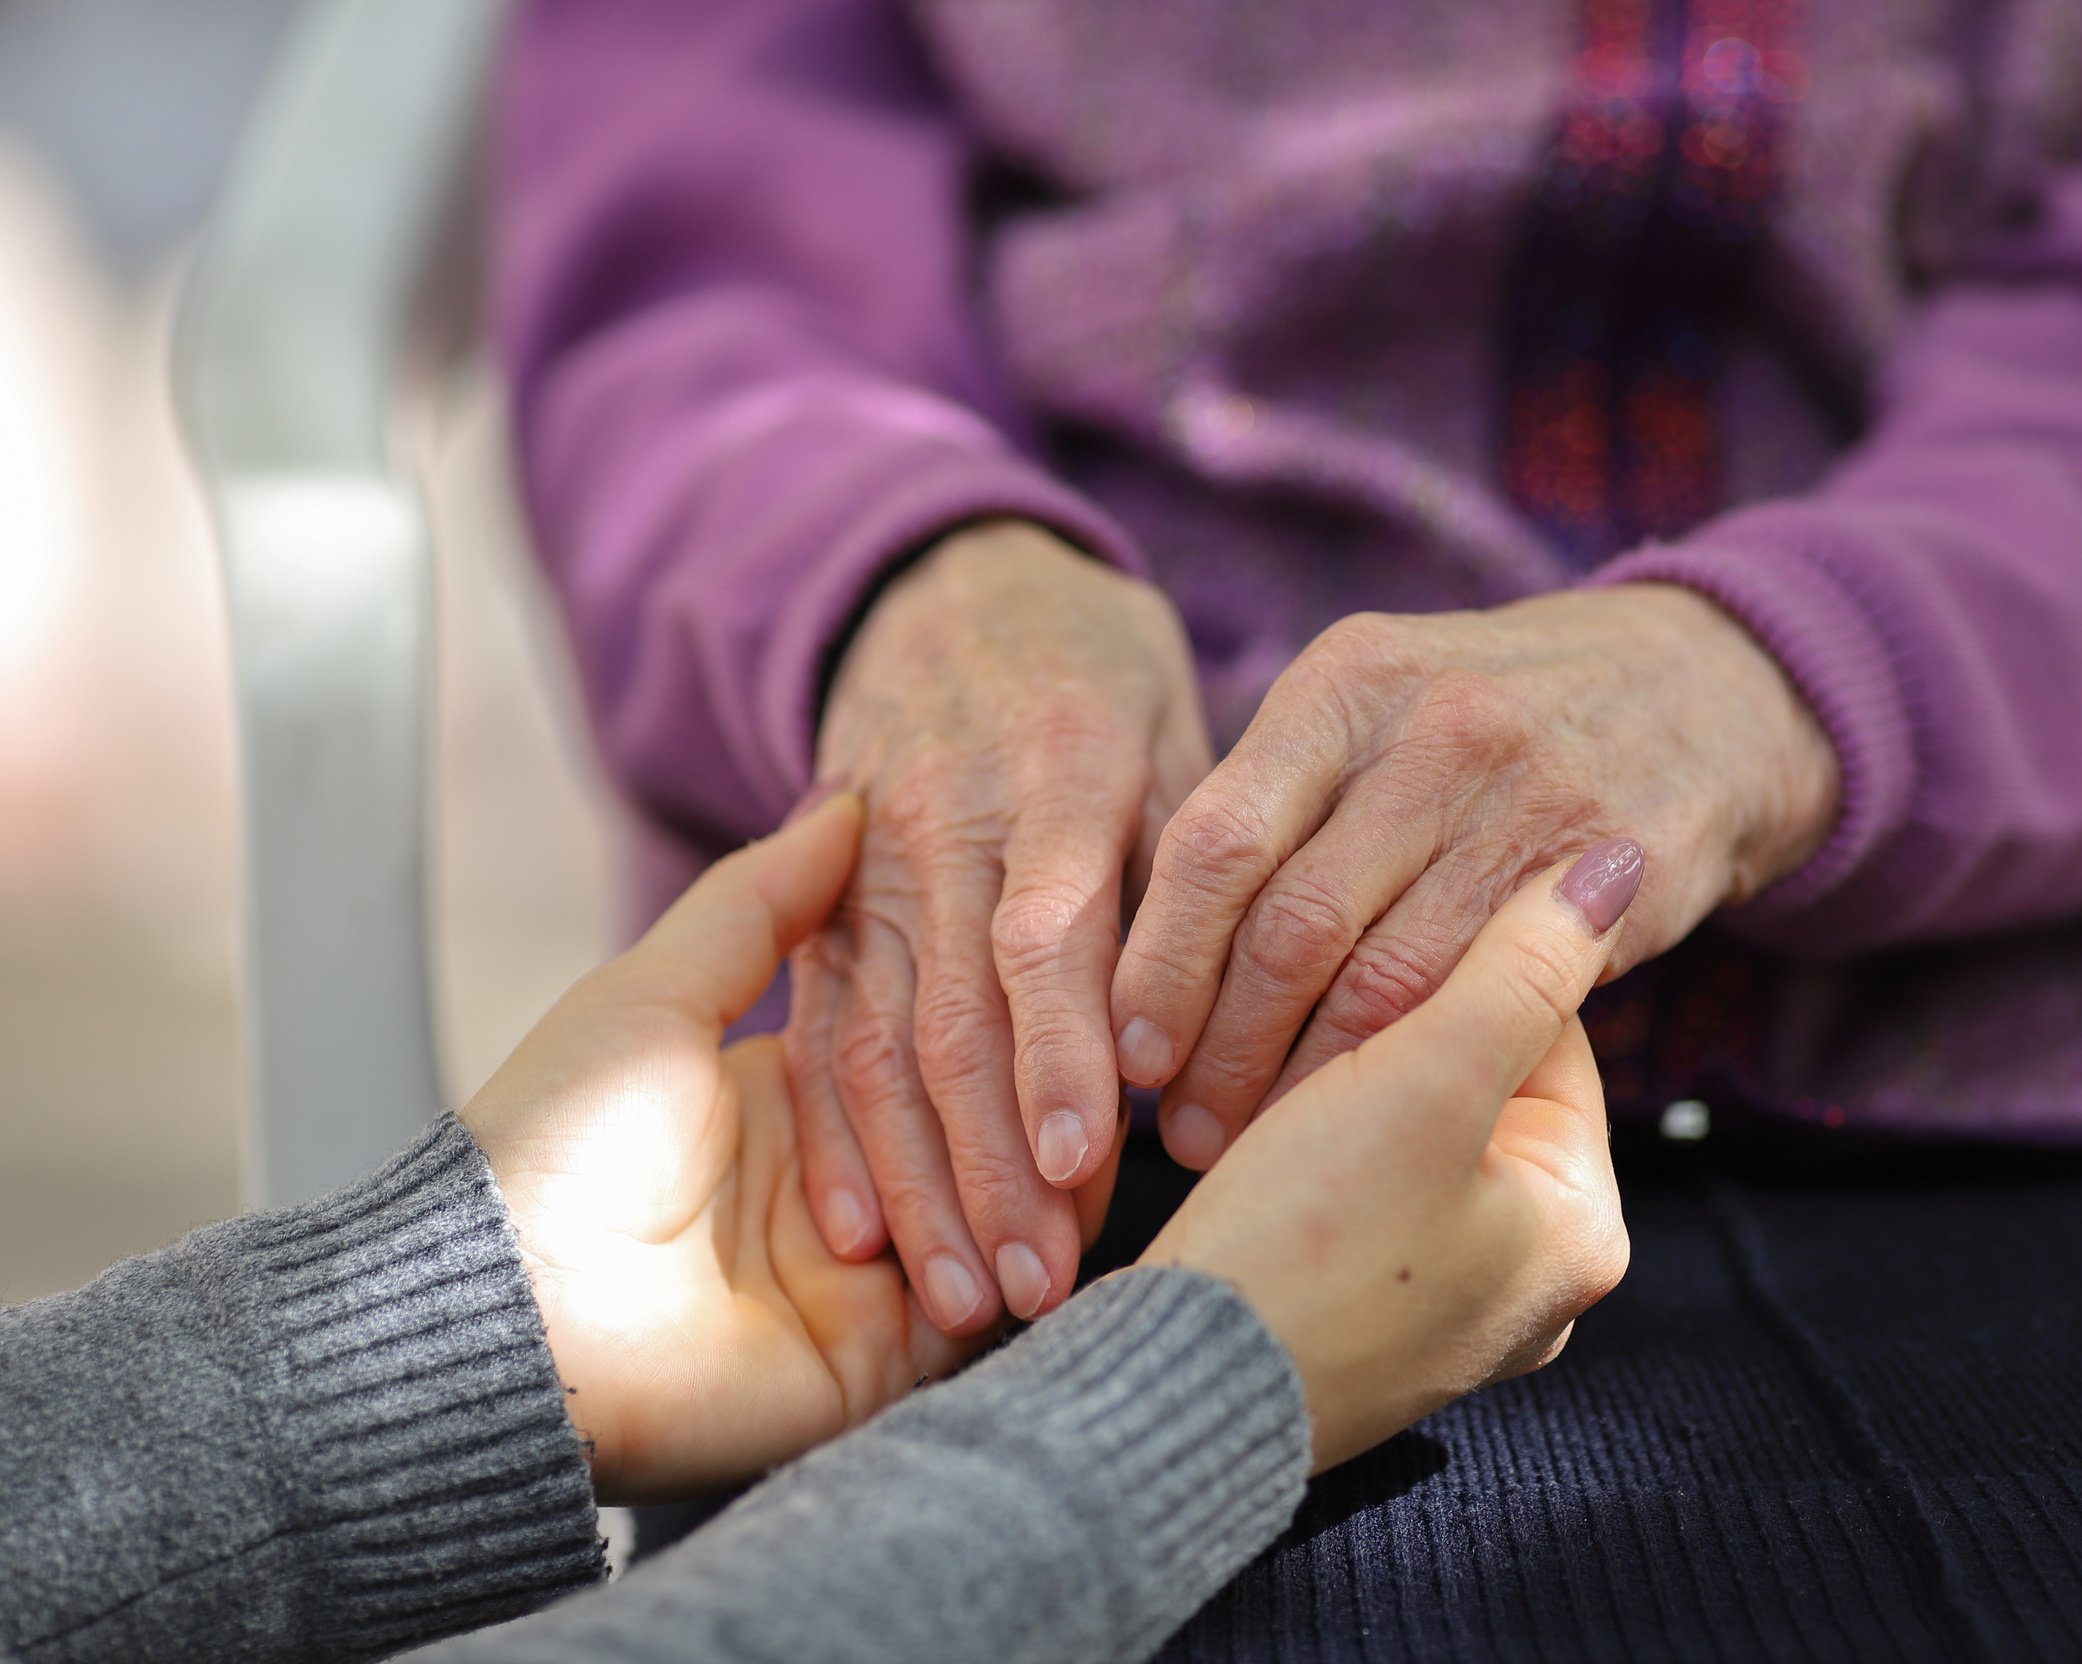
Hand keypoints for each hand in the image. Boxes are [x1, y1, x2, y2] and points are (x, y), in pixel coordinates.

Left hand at [462, 793, 1047, 1500]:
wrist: (512, 1304)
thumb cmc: (560, 1136)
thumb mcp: (659, 992)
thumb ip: (758, 904)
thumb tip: (845, 803)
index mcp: (793, 1100)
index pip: (927, 1048)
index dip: (996, 1019)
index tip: (1065, 977)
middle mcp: (844, 1192)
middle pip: (977, 1138)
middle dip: (1042, 1111)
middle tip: (1111, 1067)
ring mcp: (866, 1283)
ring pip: (996, 1222)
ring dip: (1048, 1191)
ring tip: (1101, 1147)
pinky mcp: (877, 1362)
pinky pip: (979, 1318)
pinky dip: (1028, 1270)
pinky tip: (1072, 1224)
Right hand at [793, 521, 1210, 1331]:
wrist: (948, 589)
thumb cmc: (1100, 678)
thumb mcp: (1169, 730)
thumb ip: (1192, 870)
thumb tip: (1219, 1029)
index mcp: (1055, 776)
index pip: (1050, 934)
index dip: (1062, 1053)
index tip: (1091, 1167)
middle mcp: (945, 828)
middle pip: (955, 1015)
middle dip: (992, 1166)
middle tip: (1037, 1291)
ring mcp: (865, 871)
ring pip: (877, 1043)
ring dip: (916, 1182)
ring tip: (959, 1300)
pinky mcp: (818, 906)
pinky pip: (817, 1031)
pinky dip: (833, 1136)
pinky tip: (857, 1232)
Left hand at [1112, 584, 1837, 1166]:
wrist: (1704, 690)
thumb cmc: (1489, 724)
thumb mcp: (1378, 708)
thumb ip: (1275, 800)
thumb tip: (1136, 947)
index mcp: (1347, 683)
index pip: (1216, 842)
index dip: (1160, 964)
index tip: (1126, 1053)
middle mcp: (1432, 730)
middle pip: (1288, 925)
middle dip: (1220, 1047)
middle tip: (1182, 1125)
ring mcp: (1527, 801)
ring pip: (1382, 984)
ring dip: (1305, 1084)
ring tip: (1255, 1139)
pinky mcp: (1607, 878)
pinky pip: (1483, 1003)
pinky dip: (1410, 1073)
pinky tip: (1368, 1115)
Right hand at [1141, 840, 1641, 1467]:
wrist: (1172, 1395)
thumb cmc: (1306, 1246)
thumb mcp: (1427, 1081)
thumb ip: (1522, 965)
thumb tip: (1617, 866)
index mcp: (1585, 1229)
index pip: (1550, 1035)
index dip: (1455, 968)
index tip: (1368, 944)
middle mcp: (1533, 1282)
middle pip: (1480, 1088)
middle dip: (1392, 1036)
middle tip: (1305, 1012)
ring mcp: (1446, 1312)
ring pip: (1407, 1139)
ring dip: (1338, 1089)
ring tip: (1264, 1078)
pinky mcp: (1362, 1324)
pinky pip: (1356, 1200)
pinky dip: (1306, 1156)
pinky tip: (1250, 1143)